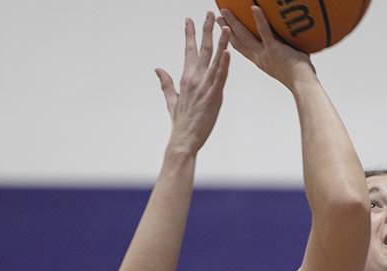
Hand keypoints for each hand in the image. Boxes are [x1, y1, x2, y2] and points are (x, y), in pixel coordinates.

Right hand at [156, 13, 230, 156]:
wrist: (184, 141)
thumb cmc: (180, 123)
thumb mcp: (171, 100)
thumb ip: (166, 83)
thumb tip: (158, 69)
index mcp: (186, 79)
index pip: (188, 50)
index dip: (190, 34)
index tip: (189, 19)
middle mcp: (194, 79)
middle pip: (202, 49)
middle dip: (206, 30)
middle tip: (211, 13)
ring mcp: (204, 87)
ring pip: (214, 60)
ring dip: (220, 42)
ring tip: (225, 27)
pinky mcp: (213, 97)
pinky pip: (220, 78)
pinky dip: (224, 65)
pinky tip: (228, 53)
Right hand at [218, 7, 314, 90]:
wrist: (302, 84)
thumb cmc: (298, 76)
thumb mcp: (284, 62)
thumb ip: (280, 51)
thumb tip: (287, 41)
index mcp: (260, 61)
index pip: (241, 48)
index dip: (231, 38)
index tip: (225, 30)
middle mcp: (259, 58)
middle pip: (237, 41)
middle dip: (226, 29)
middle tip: (217, 18)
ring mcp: (265, 53)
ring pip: (244, 36)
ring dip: (233, 23)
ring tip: (224, 11)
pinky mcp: (274, 49)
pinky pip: (264, 32)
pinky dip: (259, 19)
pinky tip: (254, 7)